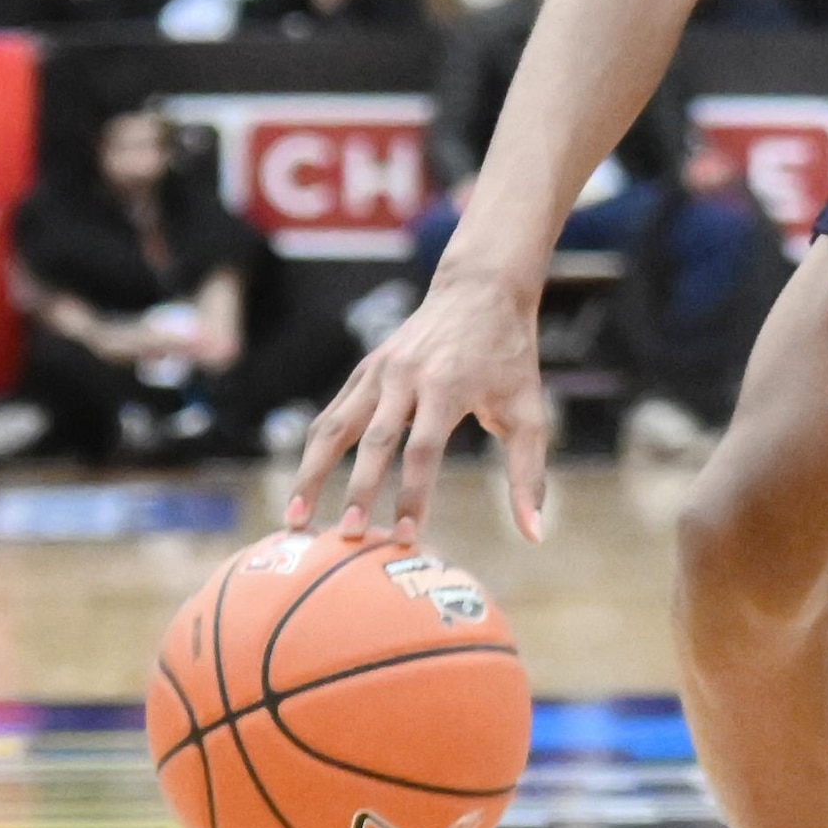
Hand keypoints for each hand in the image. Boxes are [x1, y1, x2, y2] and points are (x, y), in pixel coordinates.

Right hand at [288, 276, 554, 545]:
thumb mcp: (529, 411)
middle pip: (375, 441)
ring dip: (311, 474)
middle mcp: (406, 377)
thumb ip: (528, 474)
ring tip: (293, 520)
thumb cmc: (509, 358)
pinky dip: (314, 452)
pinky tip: (303, 487)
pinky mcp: (363, 371)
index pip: (423, 449)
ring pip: (335, 427)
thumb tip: (535, 534)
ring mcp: (379, 372)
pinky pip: (331, 415)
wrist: (479, 291)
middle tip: (347, 535)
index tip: (405, 534)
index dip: (413, 493)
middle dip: (358, 490)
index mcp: (448, 386)